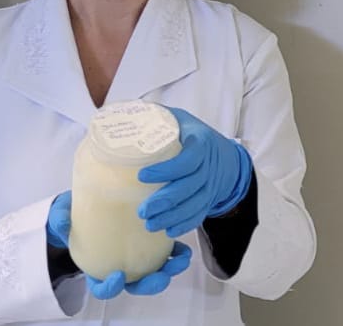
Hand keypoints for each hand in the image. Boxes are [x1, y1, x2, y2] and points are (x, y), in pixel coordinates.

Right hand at [47, 192, 191, 298]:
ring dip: (170, 269)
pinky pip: (163, 251)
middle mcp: (117, 265)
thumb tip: (63, 223)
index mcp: (96, 266)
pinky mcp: (148, 241)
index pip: (102, 287)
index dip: (111, 287)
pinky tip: (184, 246)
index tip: (119, 276)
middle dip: (151, 284)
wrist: (84, 202)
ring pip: (154, 270)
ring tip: (182, 259)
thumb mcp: (61, 217)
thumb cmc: (72, 215)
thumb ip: (61, 221)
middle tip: (162, 276)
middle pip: (135, 284)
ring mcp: (135, 255)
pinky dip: (175, 251)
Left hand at [137, 107, 252, 236]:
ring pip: (195, 203)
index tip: (142, 175)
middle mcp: (209, 164)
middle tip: (142, 210)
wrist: (222, 154)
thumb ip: (154, 116)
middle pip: (190, 186)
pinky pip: (200, 214)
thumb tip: (120, 113)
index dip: (167, 170)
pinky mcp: (210, 198)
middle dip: (165, 200)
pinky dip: (185, 224)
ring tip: (149, 224)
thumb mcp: (178, 118)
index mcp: (200, 141)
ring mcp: (211, 183)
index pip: (188, 159)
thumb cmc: (190, 133)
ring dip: (172, 216)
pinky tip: (168, 231)